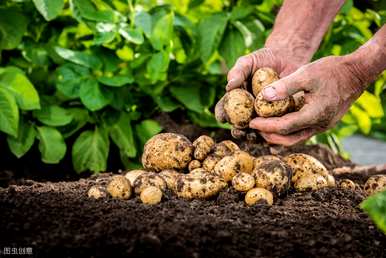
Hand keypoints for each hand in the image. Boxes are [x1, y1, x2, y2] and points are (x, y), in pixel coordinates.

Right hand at [215, 47, 306, 136]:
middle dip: (238, 131)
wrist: (288, 59)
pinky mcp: (280, 120)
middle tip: (239, 131)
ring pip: (256, 133)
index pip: (224, 109)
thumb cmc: (263, 59)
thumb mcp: (249, 61)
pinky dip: (274, 139)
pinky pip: (276, 132)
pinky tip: (275, 141)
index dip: (222, 115)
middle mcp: (247, 111)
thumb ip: (238, 72)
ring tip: (255, 136)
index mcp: (235, 100)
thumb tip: (229, 86)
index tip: (223, 118)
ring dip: (254, 138)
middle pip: (239, 126)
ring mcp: (263, 117)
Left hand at [249, 55, 365, 145]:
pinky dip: (287, 131)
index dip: (265, 126)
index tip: (251, 122)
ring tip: (262, 128)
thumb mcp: (307, 73)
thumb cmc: (331, 71)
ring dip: (277, 136)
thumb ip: (285, 86)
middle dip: (269, 135)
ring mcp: (322, 126)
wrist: (356, 73)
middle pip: (288, 139)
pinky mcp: (323, 123)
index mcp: (314, 115)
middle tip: (253, 128)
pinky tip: (277, 124)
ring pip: (295, 138)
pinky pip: (301, 132)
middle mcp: (319, 125)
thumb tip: (263, 96)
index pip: (284, 127)